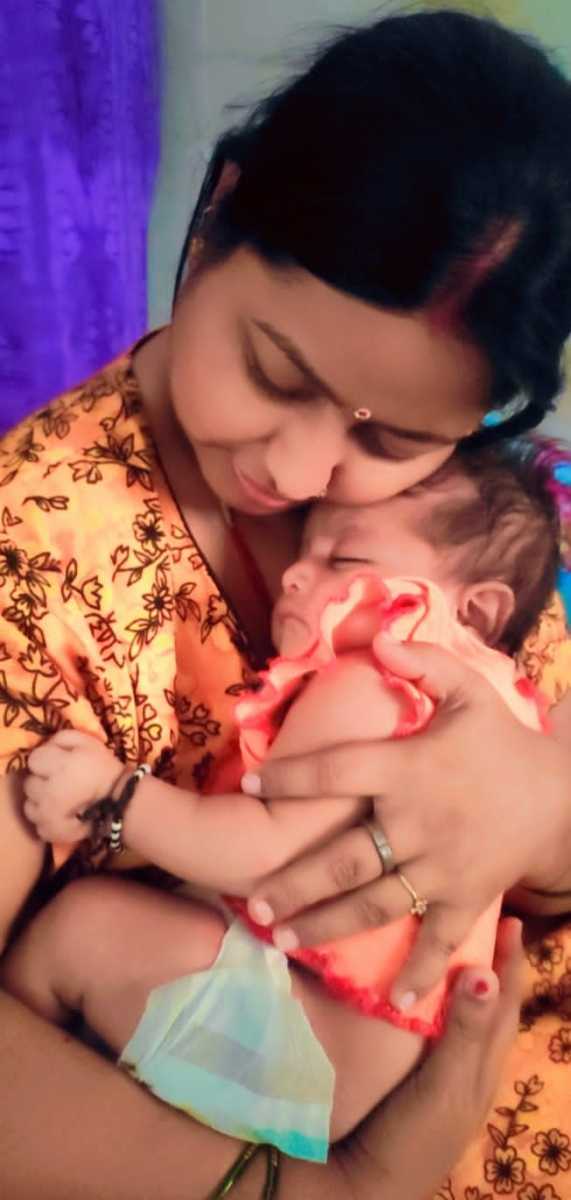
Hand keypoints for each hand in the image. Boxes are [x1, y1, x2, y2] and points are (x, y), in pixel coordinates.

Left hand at [23, 729, 124, 842]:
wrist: (122, 804)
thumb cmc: (104, 770)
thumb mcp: (89, 742)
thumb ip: (63, 738)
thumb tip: (46, 744)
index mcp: (59, 767)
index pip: (34, 759)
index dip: (47, 760)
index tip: (59, 764)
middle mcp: (48, 792)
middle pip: (29, 783)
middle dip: (42, 781)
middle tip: (61, 783)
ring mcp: (46, 816)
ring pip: (29, 805)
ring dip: (41, 802)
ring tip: (60, 801)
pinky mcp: (50, 832)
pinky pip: (37, 824)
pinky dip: (46, 820)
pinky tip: (61, 816)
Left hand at [245, 641, 569, 1006]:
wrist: (560, 796)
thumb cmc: (501, 742)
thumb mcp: (469, 691)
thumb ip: (423, 665)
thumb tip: (379, 639)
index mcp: (410, 767)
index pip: (337, 771)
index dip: (290, 778)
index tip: (250, 788)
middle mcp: (418, 821)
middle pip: (345, 855)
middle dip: (296, 881)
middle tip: (252, 900)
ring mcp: (442, 866)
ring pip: (375, 902)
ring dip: (327, 923)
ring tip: (282, 938)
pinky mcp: (468, 897)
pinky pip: (439, 938)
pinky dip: (421, 971)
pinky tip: (396, 999)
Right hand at [330, 919, 522, 1199]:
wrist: (358, 1186)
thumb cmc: (409, 1137)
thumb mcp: (444, 1086)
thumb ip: (465, 1033)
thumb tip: (487, 972)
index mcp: (481, 1067)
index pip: (503, 1004)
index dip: (509, 962)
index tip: (509, 919)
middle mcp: (464, 1068)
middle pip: (484, 1008)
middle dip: (487, 965)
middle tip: (478, 921)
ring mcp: (435, 1077)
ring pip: (455, 1018)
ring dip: (456, 981)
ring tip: (444, 943)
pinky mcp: (406, 1082)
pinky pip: (428, 1032)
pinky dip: (427, 1004)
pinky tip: (407, 988)